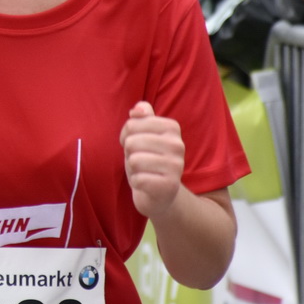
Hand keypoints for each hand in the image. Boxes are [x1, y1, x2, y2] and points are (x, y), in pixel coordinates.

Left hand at [120, 102, 185, 217]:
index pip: (132, 124)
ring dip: (133, 169)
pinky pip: (137, 179)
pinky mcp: (169, 185)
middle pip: (131, 142)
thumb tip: (138, 109)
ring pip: (134, 160)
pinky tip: (146, 184)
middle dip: (129, 154)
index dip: (126, 136)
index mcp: (172, 127)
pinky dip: (136, 183)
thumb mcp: (143, 136)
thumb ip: (142, 118)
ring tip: (143, 172)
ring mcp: (176, 166)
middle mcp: (178, 145)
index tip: (136, 145)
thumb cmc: (148, 160)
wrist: (160, 195)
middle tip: (139, 161)